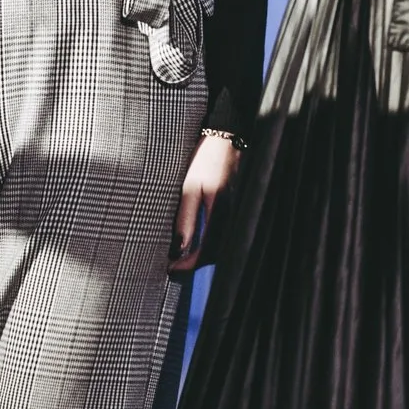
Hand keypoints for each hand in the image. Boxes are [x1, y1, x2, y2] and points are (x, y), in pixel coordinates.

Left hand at [169, 131, 240, 272]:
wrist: (229, 137)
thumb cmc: (206, 158)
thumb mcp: (190, 186)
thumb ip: (185, 219)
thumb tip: (178, 249)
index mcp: (221, 212)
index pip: (205, 252)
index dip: (187, 266)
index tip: (170, 270)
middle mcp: (234, 216)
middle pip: (216, 255)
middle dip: (194, 265)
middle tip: (174, 268)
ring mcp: (239, 213)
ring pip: (223, 247)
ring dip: (203, 256)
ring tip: (182, 257)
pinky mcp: (239, 209)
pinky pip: (226, 235)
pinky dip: (212, 244)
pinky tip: (199, 242)